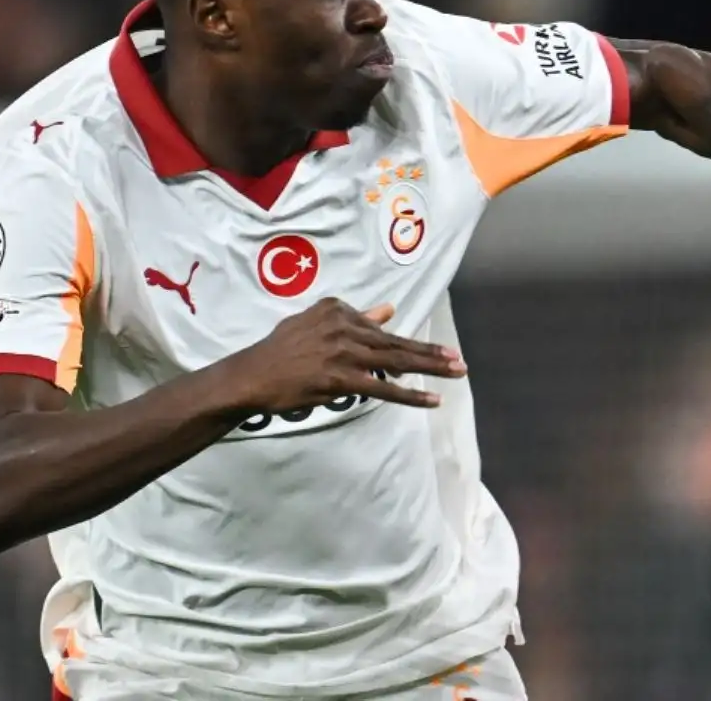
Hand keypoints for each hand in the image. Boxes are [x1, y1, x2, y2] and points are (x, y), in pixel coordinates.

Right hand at [228, 299, 465, 411]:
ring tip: (456, 372)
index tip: (432, 353)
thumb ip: (353, 317)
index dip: (408, 345)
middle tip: (459, 360)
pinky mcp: (341, 380)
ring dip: (430, 368)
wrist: (251, 376)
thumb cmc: (280, 351)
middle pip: (397, 343)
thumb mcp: (313, 323)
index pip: (381, 331)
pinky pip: (383, 388)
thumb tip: (387, 310)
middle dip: (432, 353)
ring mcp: (344, 354)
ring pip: (396, 362)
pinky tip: (431, 400)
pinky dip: (410, 395)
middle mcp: (345, 327)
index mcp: (339, 311)